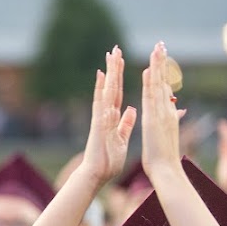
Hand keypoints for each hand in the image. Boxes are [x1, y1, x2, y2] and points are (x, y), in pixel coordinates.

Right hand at [78, 46, 136, 187]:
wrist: (95, 175)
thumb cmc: (107, 161)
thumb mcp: (121, 139)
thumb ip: (125, 123)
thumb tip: (131, 109)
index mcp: (112, 118)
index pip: (117, 93)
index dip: (119, 76)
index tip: (121, 60)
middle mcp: (105, 115)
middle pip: (110, 87)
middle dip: (113, 68)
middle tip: (115, 49)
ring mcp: (100, 118)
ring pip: (105, 91)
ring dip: (108, 73)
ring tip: (110, 57)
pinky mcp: (97, 125)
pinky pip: (100, 104)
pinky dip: (101, 91)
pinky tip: (102, 78)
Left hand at [140, 42, 187, 181]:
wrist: (166, 170)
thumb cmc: (164, 157)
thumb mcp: (166, 135)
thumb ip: (170, 121)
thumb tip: (174, 112)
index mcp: (166, 114)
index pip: (164, 90)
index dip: (162, 74)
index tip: (161, 58)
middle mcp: (166, 111)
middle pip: (164, 82)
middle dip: (163, 63)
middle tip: (161, 44)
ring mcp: (162, 114)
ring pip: (159, 85)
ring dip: (158, 66)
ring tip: (157, 48)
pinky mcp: (155, 119)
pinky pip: (151, 98)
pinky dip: (150, 83)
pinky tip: (146, 70)